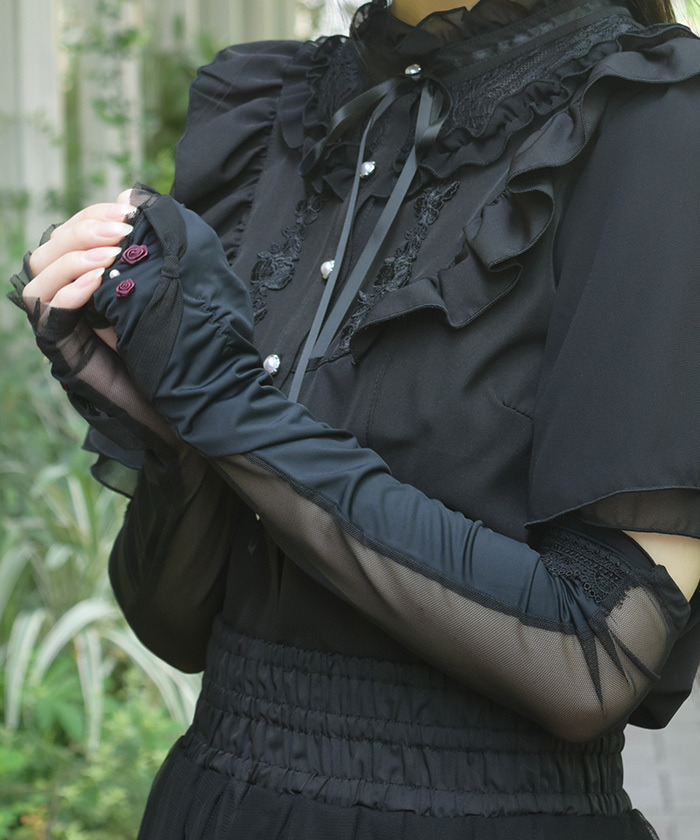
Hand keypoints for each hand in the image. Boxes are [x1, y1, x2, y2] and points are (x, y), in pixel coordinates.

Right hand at [12, 191, 178, 454]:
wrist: (187, 396)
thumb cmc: (178, 340)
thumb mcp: (163, 285)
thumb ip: (147, 245)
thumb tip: (134, 196)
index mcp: (88, 279)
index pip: (71, 235)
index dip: (93, 217)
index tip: (127, 211)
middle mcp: (69, 300)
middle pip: (48, 252)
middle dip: (82, 233)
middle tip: (120, 230)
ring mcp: (63, 327)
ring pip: (39, 281)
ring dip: (74, 261)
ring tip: (112, 256)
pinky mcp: (64, 351)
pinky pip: (49, 316)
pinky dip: (70, 293)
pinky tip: (97, 283)